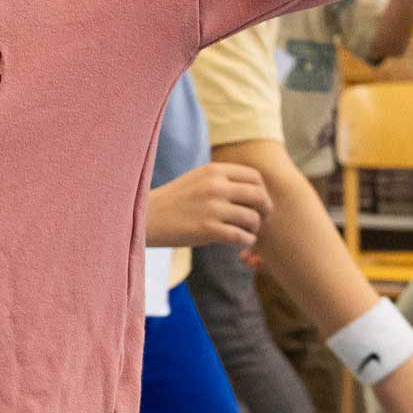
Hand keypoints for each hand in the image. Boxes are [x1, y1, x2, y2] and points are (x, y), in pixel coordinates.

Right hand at [143, 162, 270, 249]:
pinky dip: (247, 241)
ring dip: (255, 228)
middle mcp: (216, 186)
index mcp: (214, 171)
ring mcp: (212, 208)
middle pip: (259, 196)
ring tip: (247, 232)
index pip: (254, 177)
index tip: (259, 202)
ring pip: (252, 218)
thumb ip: (222, 180)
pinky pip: (241, 236)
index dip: (262, 191)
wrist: (146, 217)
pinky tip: (242, 242)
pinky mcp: (207, 229)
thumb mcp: (197, 179)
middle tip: (262, 219)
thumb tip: (254, 190)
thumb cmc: (173, 201)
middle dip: (266, 210)